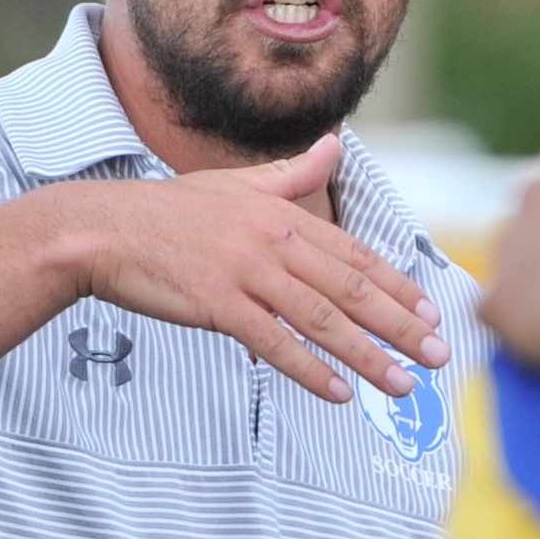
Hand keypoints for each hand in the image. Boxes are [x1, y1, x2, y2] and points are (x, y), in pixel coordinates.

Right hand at [57, 140, 449, 402]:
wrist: (100, 231)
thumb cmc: (167, 212)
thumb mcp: (234, 185)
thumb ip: (290, 174)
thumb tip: (334, 145)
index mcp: (281, 215)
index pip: (353, 255)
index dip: (397, 285)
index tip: (430, 311)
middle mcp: (272, 241)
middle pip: (351, 289)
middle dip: (401, 325)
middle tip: (439, 355)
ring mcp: (245, 273)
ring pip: (321, 320)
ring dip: (367, 356)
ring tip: (402, 383)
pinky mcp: (216, 304)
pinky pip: (272, 343)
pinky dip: (308, 370)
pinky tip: (337, 393)